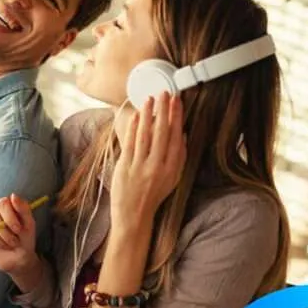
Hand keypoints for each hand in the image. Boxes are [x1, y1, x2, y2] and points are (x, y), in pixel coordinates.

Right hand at [0, 194, 38, 275]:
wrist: (19, 258)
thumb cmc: (25, 239)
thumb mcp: (29, 224)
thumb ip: (23, 209)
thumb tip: (12, 195)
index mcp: (6, 206)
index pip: (2, 203)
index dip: (9, 217)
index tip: (17, 230)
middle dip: (5, 232)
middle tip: (13, 241)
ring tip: (6, 244)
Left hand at [111, 92, 186, 221]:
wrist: (134, 214)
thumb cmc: (154, 194)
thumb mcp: (173, 178)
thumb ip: (179, 157)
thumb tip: (182, 134)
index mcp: (172, 168)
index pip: (176, 137)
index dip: (177, 117)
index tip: (177, 101)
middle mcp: (158, 166)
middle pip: (163, 133)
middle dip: (164, 111)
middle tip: (165, 93)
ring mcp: (140, 166)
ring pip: (146, 135)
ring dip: (149, 114)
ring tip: (150, 98)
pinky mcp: (125, 166)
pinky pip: (131, 142)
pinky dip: (134, 127)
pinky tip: (137, 115)